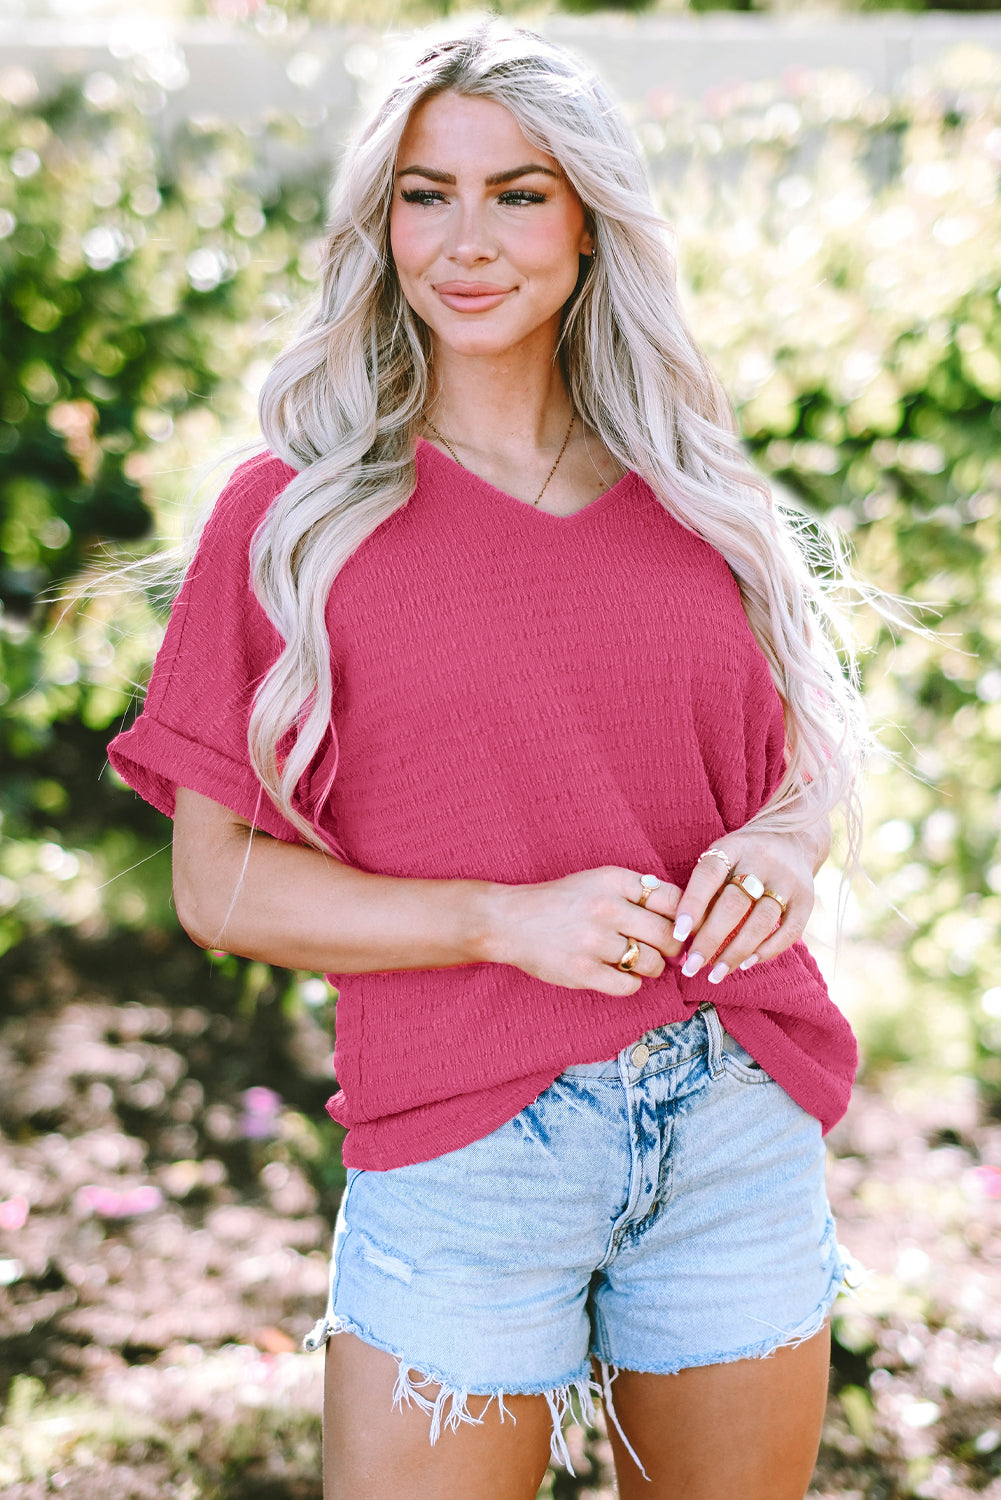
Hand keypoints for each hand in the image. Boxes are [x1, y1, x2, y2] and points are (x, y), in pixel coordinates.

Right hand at [485, 866, 681, 996]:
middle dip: (673, 947)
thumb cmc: (561, 902)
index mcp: (612, 880)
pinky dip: (630, 983)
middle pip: (669, 935)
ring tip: (636, 961)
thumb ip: (637, 891)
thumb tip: (685, 917)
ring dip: (652, 967)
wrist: (509, 920)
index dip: (684, 916)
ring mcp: (593, 941)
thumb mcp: (597, 881)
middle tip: (664, 950)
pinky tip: (618, 973)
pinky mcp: (582, 972)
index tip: (679, 927)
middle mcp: (605, 907)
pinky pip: (630, 986)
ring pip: (653, 963)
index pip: (673, 899)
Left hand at [669, 828, 821, 985]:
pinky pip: (789, 931)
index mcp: (734, 847)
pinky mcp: (807, 898)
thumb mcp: (722, 858)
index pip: (709, 874)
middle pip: (734, 904)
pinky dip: (767, 951)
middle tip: (692, 966)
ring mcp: (788, 879)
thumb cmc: (742, 858)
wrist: (791, 838)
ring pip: (761, 922)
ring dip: (736, 952)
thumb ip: (706, 889)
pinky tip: (746, 964)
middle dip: (710, 939)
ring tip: (715, 973)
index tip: (678, 934)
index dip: (692, 904)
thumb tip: (685, 935)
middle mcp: (763, 860)